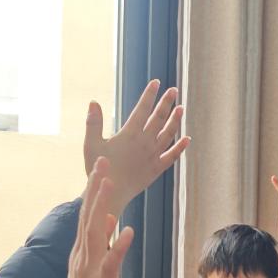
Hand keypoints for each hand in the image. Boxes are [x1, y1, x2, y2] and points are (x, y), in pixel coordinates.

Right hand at [43, 158, 134, 277]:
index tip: (100, 169)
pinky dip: (118, 244)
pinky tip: (126, 229)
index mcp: (81, 254)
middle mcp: (82, 257)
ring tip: (109, 182)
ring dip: (102, 205)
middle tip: (102, 161)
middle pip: (88, 216)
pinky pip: (110, 261)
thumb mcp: (94, 271)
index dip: (93, 191)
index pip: (86, 216)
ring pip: (95, 232)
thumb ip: (101, 246)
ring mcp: (90, 270)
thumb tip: (110, 220)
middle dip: (96, 188)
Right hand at [83, 80, 190, 212]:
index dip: (149, 94)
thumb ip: (93, 123)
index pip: (142, 109)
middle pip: (159, 118)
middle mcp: (144, 142)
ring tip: (181, 109)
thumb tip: (93, 101)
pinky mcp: (157, 169)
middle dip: (166, 102)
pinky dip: (180, 147)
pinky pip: (172, 156)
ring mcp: (153, 155)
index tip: (156, 82)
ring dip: (175, 121)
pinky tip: (187, 139)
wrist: (111, 194)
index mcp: (129, 134)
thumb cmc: (99, 169)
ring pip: (168, 134)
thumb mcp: (91, 144)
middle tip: (174, 90)